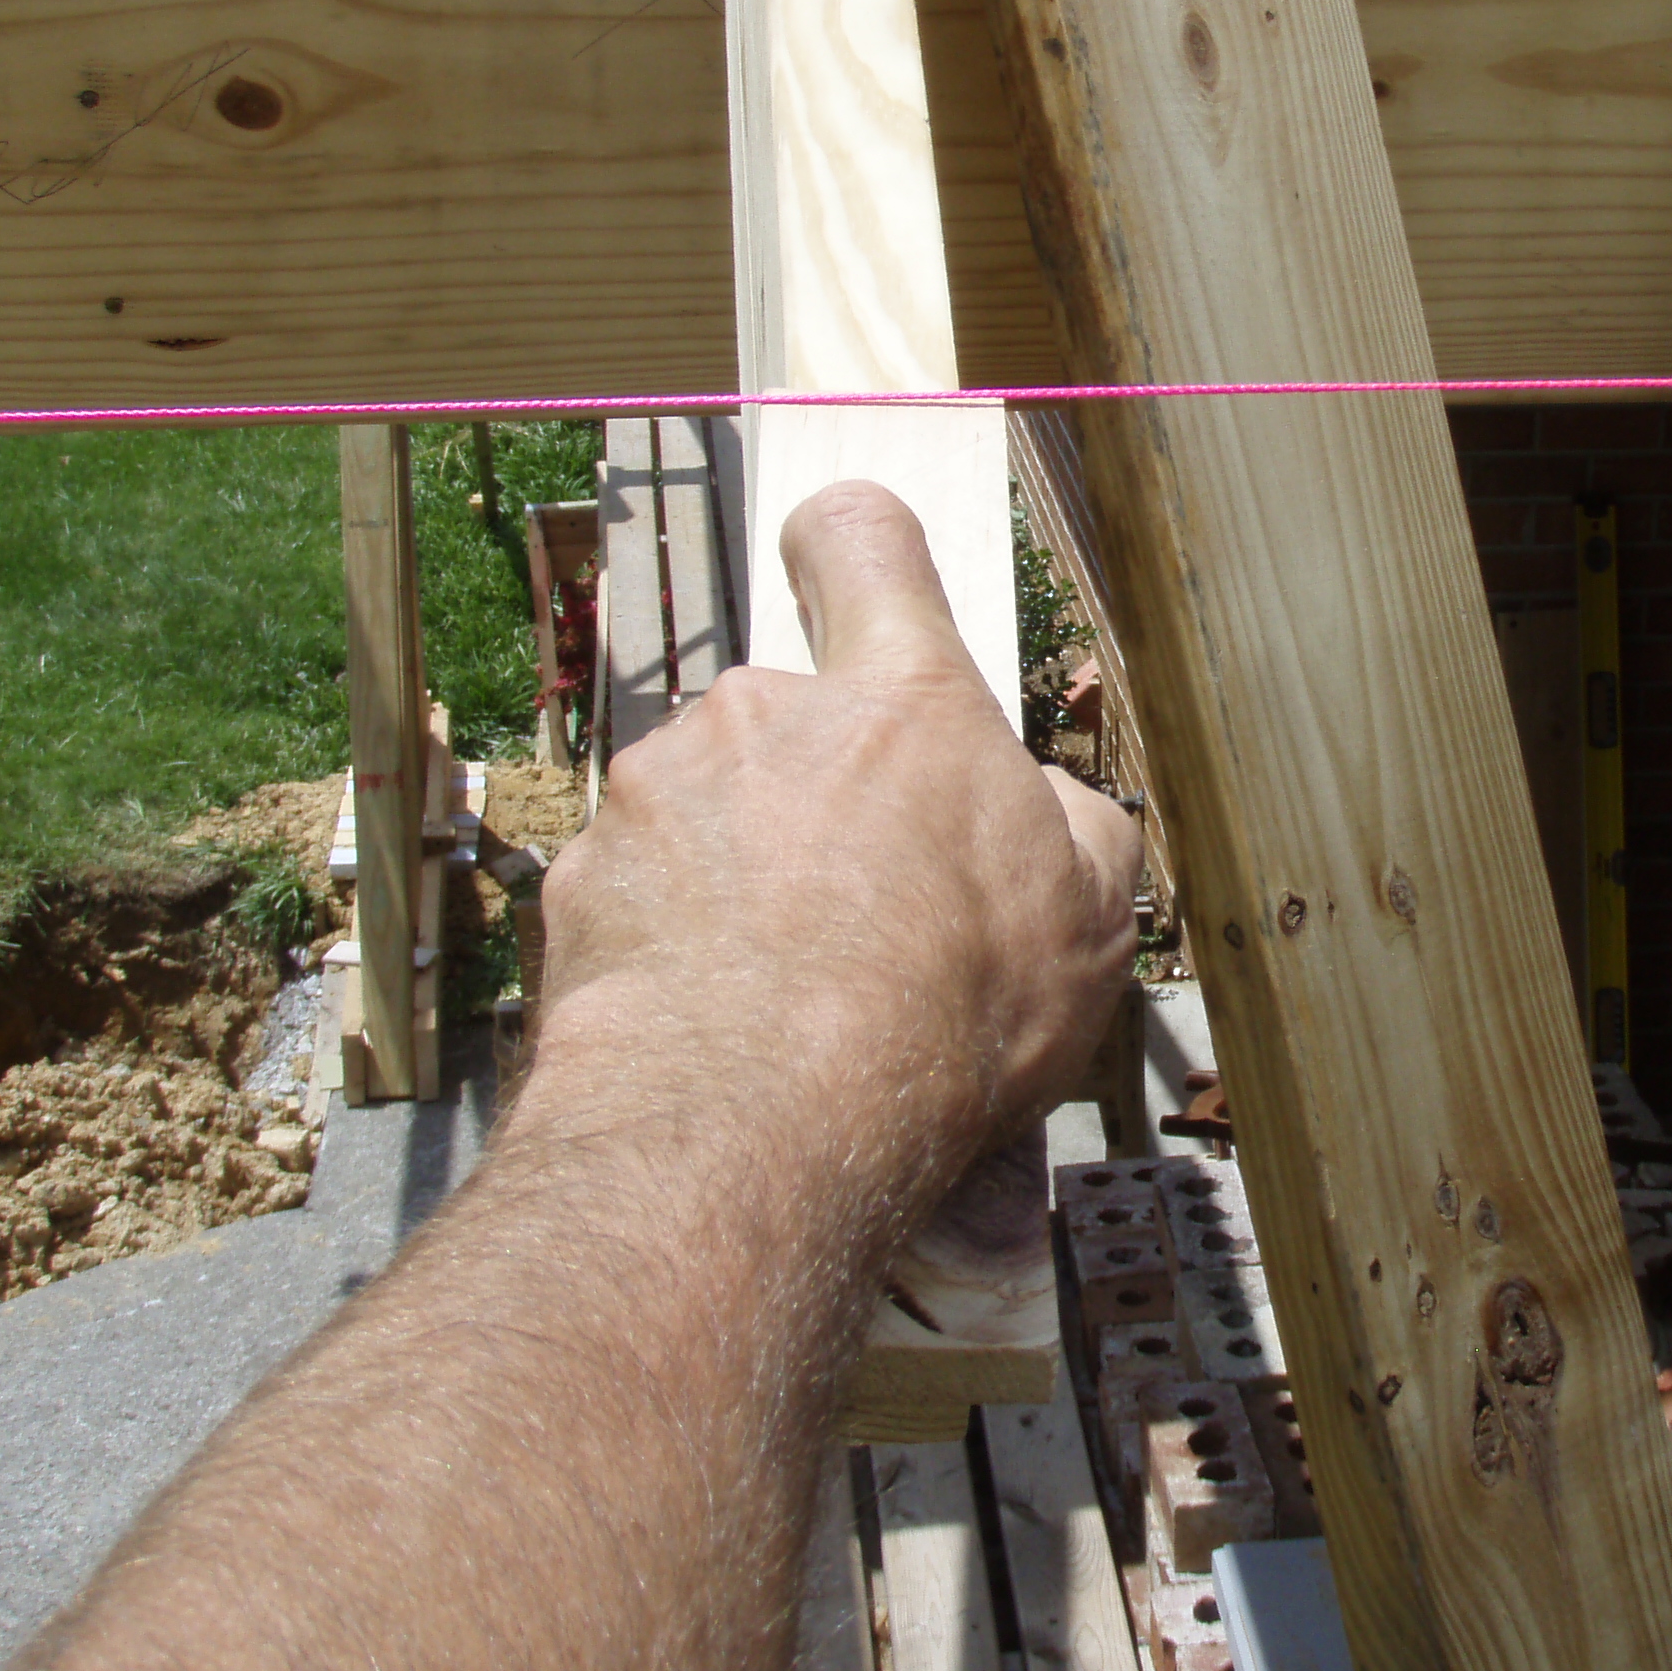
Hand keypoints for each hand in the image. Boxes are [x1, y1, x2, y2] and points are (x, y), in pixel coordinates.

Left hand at [531, 479, 1143, 1195]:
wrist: (759, 1129)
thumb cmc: (946, 1018)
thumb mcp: (1089, 919)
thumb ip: (1067, 827)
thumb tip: (1040, 811)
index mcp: (901, 702)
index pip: (865, 541)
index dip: (859, 553)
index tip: (858, 589)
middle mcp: (766, 714)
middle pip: (790, 718)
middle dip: (821, 796)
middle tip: (868, 913)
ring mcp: (660, 793)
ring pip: (710, 810)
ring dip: (743, 876)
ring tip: (793, 995)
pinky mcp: (581, 879)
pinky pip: (640, 892)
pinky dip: (673, 945)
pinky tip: (721, 1026)